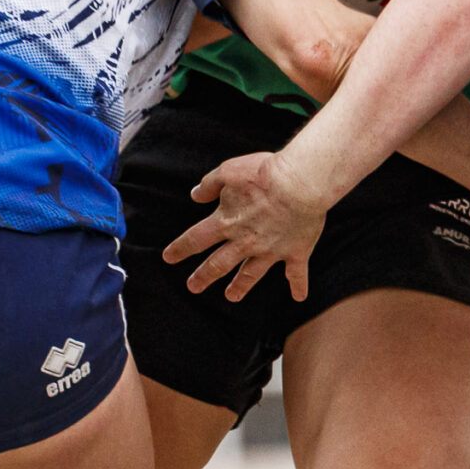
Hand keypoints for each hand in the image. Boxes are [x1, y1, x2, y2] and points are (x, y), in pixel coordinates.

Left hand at [163, 152, 332, 302]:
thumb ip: (209, 184)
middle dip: (203, 276)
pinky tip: (299, 297)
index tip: (169, 258)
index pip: (195, 239)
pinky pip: (296, 273)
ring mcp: (270, 250)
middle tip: (193, 287)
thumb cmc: (264, 173)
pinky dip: (298, 286)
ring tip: (231, 296)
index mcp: (226, 222)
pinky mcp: (295, 251)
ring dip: (239, 287)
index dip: (180, 249)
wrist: (300, 183)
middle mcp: (245, 242)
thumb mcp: (229, 171)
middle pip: (218, 264)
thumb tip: (194, 195)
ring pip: (251, 274)